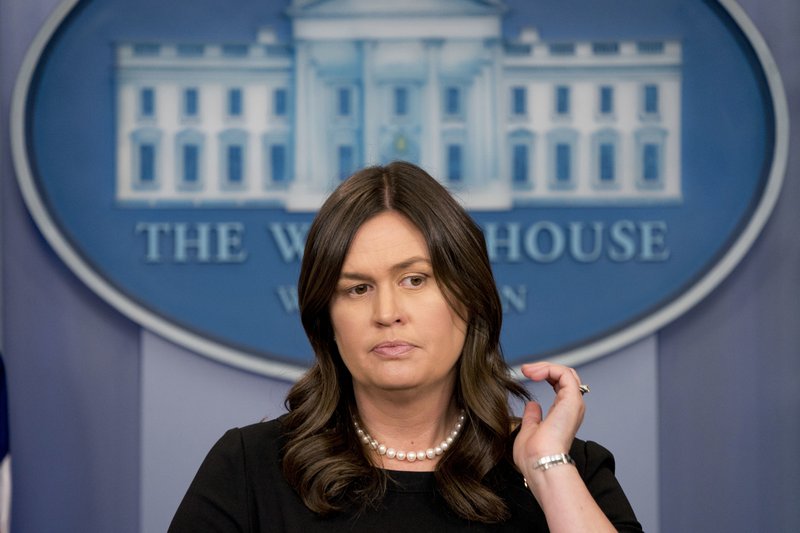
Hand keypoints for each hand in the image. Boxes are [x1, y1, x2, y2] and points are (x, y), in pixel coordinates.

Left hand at [512, 362, 585, 477]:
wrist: (540, 463)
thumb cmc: (533, 456)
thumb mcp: (529, 431)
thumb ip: (532, 417)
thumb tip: (532, 405)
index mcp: (562, 414)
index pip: (560, 385)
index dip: (544, 375)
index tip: (526, 374)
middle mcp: (571, 408)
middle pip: (565, 376)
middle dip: (544, 368)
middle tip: (526, 369)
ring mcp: (573, 403)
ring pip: (566, 372)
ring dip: (545, 367)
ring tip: (528, 370)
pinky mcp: (572, 400)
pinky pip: (565, 374)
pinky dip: (549, 369)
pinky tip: (534, 374)